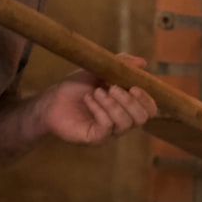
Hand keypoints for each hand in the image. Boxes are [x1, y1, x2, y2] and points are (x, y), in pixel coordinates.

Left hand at [39, 53, 157, 144]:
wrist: (52, 100)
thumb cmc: (76, 87)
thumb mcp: (100, 71)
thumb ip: (121, 65)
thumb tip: (142, 62)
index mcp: (126, 107)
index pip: (149, 109)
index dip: (146, 99)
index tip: (134, 86)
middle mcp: (121, 121)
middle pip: (141, 119)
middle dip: (130, 101)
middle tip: (112, 87)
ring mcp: (109, 132)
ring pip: (125, 123)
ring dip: (112, 104)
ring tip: (96, 91)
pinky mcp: (95, 138)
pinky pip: (107, 127)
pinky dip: (99, 110)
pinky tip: (89, 99)